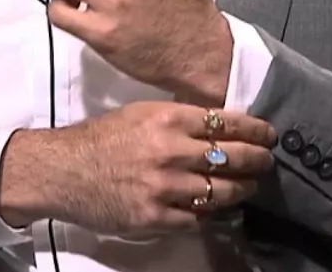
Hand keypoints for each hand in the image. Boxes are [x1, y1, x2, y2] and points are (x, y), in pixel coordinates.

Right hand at [0, 102, 276, 235]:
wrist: (63, 170)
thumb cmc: (101, 137)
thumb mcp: (140, 113)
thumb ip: (178, 119)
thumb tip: (218, 125)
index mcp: (167, 118)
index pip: (225, 122)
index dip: (254, 129)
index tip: (268, 134)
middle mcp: (170, 151)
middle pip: (231, 157)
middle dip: (257, 160)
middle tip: (267, 161)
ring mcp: (164, 186)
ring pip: (221, 191)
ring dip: (242, 190)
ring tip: (249, 187)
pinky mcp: (155, 216)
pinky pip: (197, 218)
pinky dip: (211, 215)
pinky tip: (217, 210)